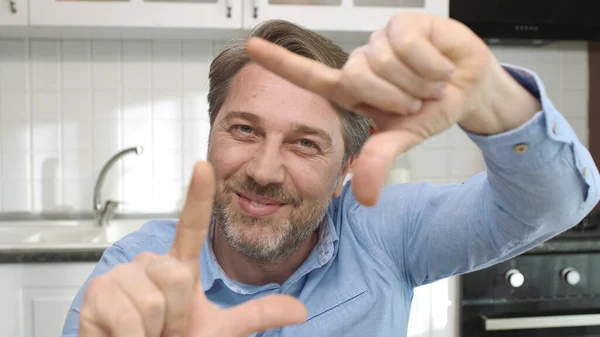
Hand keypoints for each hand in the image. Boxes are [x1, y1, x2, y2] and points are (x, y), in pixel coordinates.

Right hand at [79, 161, 306, 336]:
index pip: (191, 228)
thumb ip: (256, 315)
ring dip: (153, 331)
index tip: (204, 165)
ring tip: (143, 334)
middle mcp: (150, 264)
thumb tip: (301, 311)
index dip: (198, 197)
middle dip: (175, 317)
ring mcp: (123, 275)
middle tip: (163, 331)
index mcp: (179, 268)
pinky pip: (129, 319)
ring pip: (155, 301)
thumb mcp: (220, 330)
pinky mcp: (99, 291)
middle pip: (177, 278)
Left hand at [246, 13, 538, 205]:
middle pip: (356, 79)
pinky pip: (408, 46)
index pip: (309, 76)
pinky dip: (431, 66)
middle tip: (414, 101)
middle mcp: (361, 63)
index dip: (280, 63)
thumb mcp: (401, 138)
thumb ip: (377, 161)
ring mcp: (381, 41)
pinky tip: (440, 67)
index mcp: (352, 90)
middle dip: (393, 98)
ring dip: (416, 83)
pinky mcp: (404, 23)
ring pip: (384, 63)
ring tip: (429, 83)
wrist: (469, 88)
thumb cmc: (430, 108)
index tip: (251, 47)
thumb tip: (363, 197)